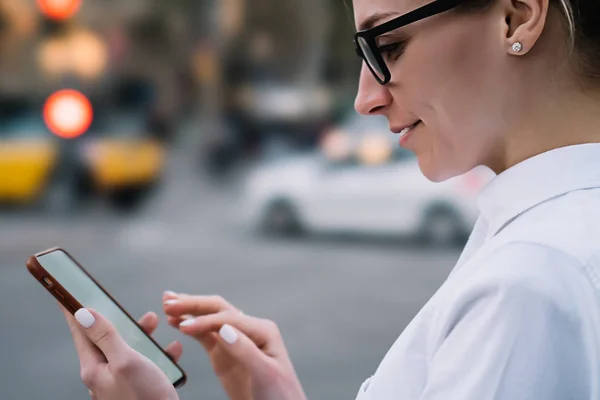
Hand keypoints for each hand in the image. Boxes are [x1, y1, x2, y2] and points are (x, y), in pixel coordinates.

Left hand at [61, 305, 181, 399]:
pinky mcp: (136, 387)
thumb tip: (84, 314)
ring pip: (129, 349)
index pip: (80, 330)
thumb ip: (106, 336)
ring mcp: (120, 381)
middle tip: (134, 309)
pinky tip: (172, 350)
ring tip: (156, 325)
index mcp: (94, 367)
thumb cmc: (144, 399)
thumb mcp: (126, 361)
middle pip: (108, 337)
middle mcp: (104, 374)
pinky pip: (146, 364)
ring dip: (144, 336)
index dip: (73, 309)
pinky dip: (159, 354)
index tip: (66, 293)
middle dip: (124, 321)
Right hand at [163, 292, 305, 399]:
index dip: (205, 320)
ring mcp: (236, 340)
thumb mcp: (265, 374)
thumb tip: (224, 328)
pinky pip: (206, 335)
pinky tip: (177, 322)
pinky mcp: (226, 353)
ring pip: (209, 319)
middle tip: (169, 302)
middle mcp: (249, 330)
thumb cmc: (280, 395)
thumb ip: (245, 350)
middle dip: (193, 304)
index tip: (183, 326)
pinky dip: (191, 327)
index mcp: (262, 331)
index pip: (229, 318)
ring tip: (167, 304)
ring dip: (189, 310)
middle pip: (218, 310)